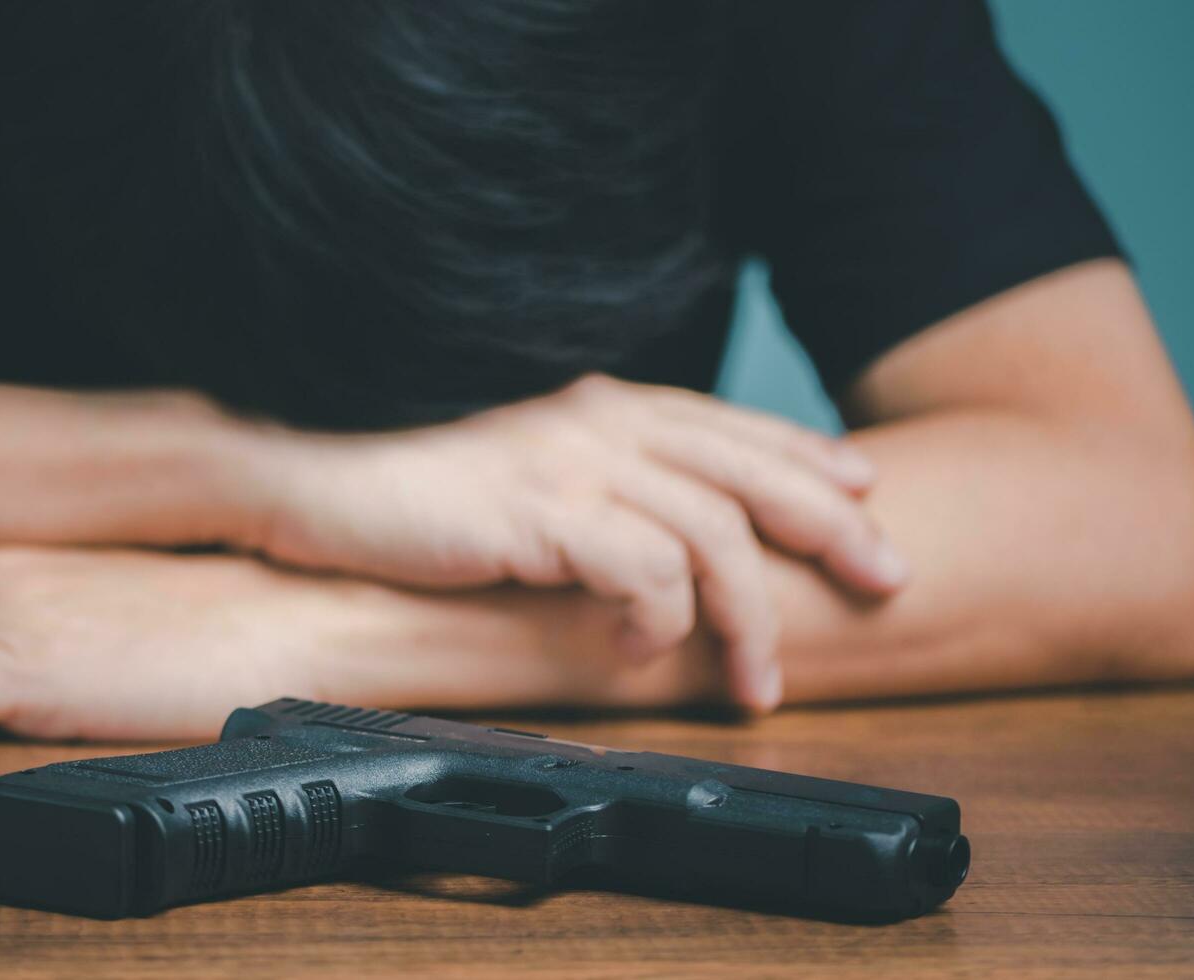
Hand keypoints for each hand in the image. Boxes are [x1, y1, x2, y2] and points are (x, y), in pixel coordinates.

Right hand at [243, 374, 908, 711]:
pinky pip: (637, 571)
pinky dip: (657, 622)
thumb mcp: (518, 465)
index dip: (805, 457)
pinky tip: (642, 654)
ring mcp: (567, 465)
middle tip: (886, 579)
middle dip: (830, 528)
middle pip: (749, 470)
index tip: (864, 491)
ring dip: (747, 617)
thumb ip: (590, 478)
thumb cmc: (409, 483)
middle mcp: (597, 422)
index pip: (729, 426)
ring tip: (757, 682)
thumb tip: (649, 530)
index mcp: (598, 404)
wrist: (308, 474)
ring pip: (709, 533)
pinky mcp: (533, 515)